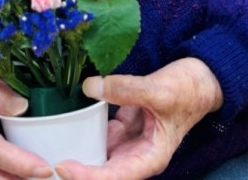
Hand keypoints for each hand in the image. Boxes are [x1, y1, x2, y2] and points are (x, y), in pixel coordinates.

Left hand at [55, 58, 222, 179]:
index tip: (62, 166)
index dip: (87, 176)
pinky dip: (85, 125)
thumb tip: (91, 87)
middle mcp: (138, 153)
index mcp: (150, 157)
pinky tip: (67, 118)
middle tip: (46, 160)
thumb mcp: (158, 89)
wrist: (202, 77)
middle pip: (102, 170)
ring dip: (77, 148)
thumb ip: (125, 89)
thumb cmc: (189, 89)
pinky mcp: (126, 123)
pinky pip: (101, 128)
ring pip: (98, 150)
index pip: (114, 176)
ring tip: (50, 143)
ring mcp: (131, 138)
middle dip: (76, 169)